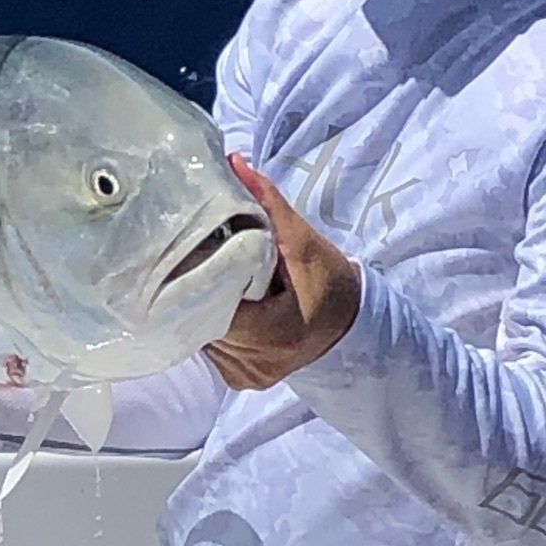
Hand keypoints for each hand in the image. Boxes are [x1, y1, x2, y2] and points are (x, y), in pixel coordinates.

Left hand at [204, 153, 362, 389]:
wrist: (349, 328)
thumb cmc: (330, 283)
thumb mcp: (304, 241)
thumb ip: (268, 205)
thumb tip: (235, 164)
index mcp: (271, 335)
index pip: (212, 304)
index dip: (200, 276)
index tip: (196, 252)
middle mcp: (254, 365)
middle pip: (202, 322)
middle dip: (200, 290)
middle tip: (199, 261)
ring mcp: (245, 377)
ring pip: (201, 337)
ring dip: (203, 308)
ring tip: (211, 282)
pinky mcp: (240, 380)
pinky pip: (211, 348)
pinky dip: (213, 324)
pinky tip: (222, 305)